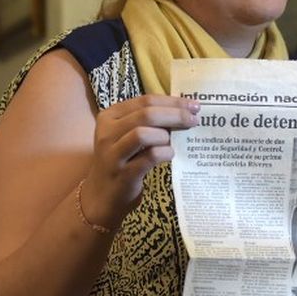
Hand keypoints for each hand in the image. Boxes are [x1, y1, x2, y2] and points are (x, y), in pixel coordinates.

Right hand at [80, 95, 199, 228]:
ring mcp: (113, 154)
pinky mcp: (123, 173)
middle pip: (147, 114)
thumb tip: (184, 109)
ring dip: (165, 135)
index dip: (172, 101)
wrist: (101, 195)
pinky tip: (170, 154)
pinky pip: (149, 157)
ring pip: (143, 133)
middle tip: (194, 120)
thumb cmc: (121, 160)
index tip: (194, 105)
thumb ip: (148, 121)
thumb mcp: (127, 135)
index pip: (145, 100)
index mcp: (110, 116)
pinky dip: (164, 153)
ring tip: (174, 141)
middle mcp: (107, 132)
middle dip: (175, 114)